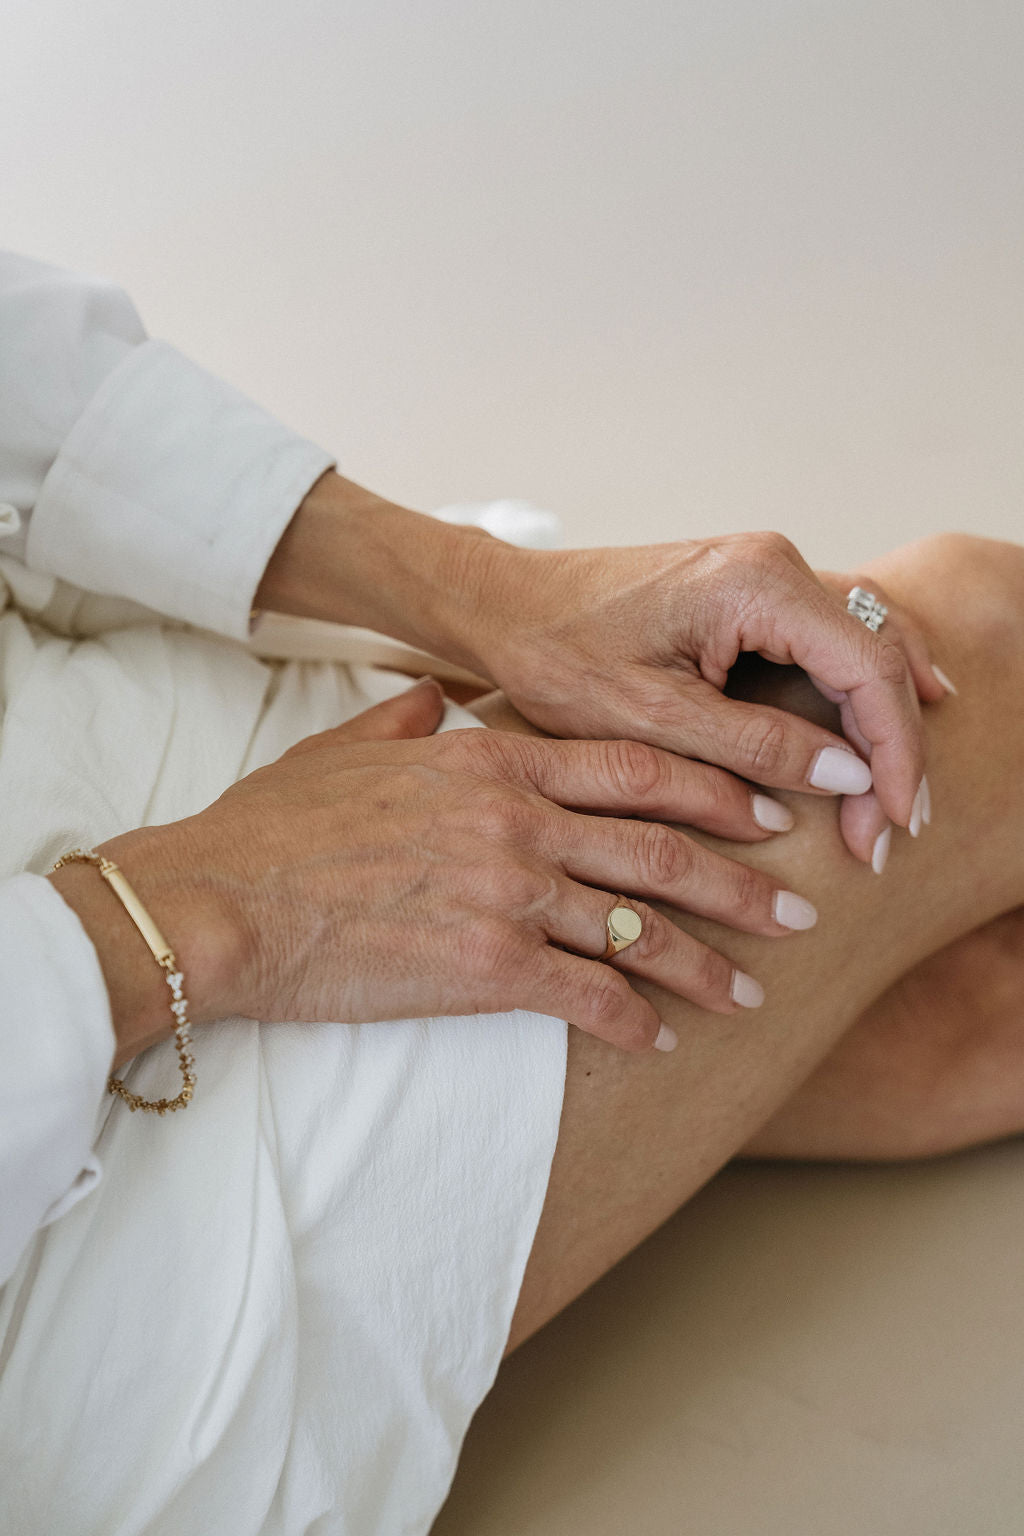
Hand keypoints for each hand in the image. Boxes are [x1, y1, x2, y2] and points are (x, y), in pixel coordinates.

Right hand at [101, 678, 821, 1056]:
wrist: (221, 900)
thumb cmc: (275, 825)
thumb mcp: (345, 747)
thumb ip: (406, 719)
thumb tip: (434, 698)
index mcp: (494, 761)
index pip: (637, 766)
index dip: (717, 789)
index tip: (765, 813)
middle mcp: (517, 820)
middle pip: (663, 847)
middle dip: (744, 882)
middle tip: (800, 907)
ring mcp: (507, 892)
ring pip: (642, 928)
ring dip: (709, 965)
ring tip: (755, 992)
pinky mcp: (485, 968)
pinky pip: (588, 997)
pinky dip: (635, 1021)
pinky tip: (662, 1041)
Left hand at [473, 532, 934, 848]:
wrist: (507, 606)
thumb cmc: (561, 658)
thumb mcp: (655, 719)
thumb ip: (756, 746)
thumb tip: (850, 778)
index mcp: (756, 585)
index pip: (868, 668)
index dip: (894, 754)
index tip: (892, 825)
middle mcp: (774, 562)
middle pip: (877, 655)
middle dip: (893, 749)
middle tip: (891, 833)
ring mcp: (766, 568)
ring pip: (864, 642)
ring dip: (884, 720)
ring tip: (894, 799)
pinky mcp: (751, 586)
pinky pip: (833, 634)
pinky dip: (860, 687)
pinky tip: (879, 727)